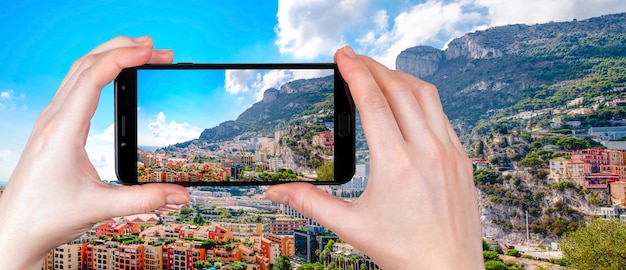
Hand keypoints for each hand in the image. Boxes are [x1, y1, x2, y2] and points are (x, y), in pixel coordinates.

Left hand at [0, 36, 189, 268]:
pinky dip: (99, 70)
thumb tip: (180, 194)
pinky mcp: (54, 126)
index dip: (123, 58)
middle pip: (86, 64)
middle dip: (122, 49)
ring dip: (109, 56)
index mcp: (62, 130)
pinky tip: (114, 74)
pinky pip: (76, 85)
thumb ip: (144, 199)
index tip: (151, 50)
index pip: (93, 77)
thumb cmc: (46, 216)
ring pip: (79, 71)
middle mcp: (54, 118)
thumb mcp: (100, 207)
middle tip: (157, 49)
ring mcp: (51, 120)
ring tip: (141, 52)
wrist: (14, 229)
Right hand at [266, 47, 482, 268]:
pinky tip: (409, 103)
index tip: (342, 55)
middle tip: (354, 58)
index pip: (372, 102)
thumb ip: (309, 203)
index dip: (354, 72)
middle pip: (398, 89)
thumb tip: (274, 192)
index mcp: (396, 165)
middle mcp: (426, 152)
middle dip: (373, 66)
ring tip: (379, 73)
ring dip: (400, 77)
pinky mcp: (462, 159)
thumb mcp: (350, 227)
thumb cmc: (402, 251)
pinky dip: (422, 99)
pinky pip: (442, 115)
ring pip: (426, 95)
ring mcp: (449, 153)